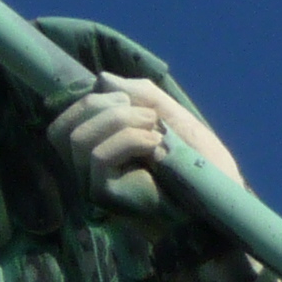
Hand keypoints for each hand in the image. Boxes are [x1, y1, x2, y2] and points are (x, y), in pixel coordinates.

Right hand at [54, 74, 238, 213]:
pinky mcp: (107, 197)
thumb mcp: (169, 116)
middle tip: (147, 114)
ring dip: (118, 121)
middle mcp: (87, 172)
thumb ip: (140, 96)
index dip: (90, 102)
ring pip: (78, 140)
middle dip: (104, 107)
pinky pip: (99, 157)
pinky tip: (155, 144)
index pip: (63, 124)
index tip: (130, 101)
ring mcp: (94, 186)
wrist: (218, 202)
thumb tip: (102, 78)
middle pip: (63, 129)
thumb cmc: (198, 164)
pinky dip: (127, 140)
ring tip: (154, 127)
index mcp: (96, 152)